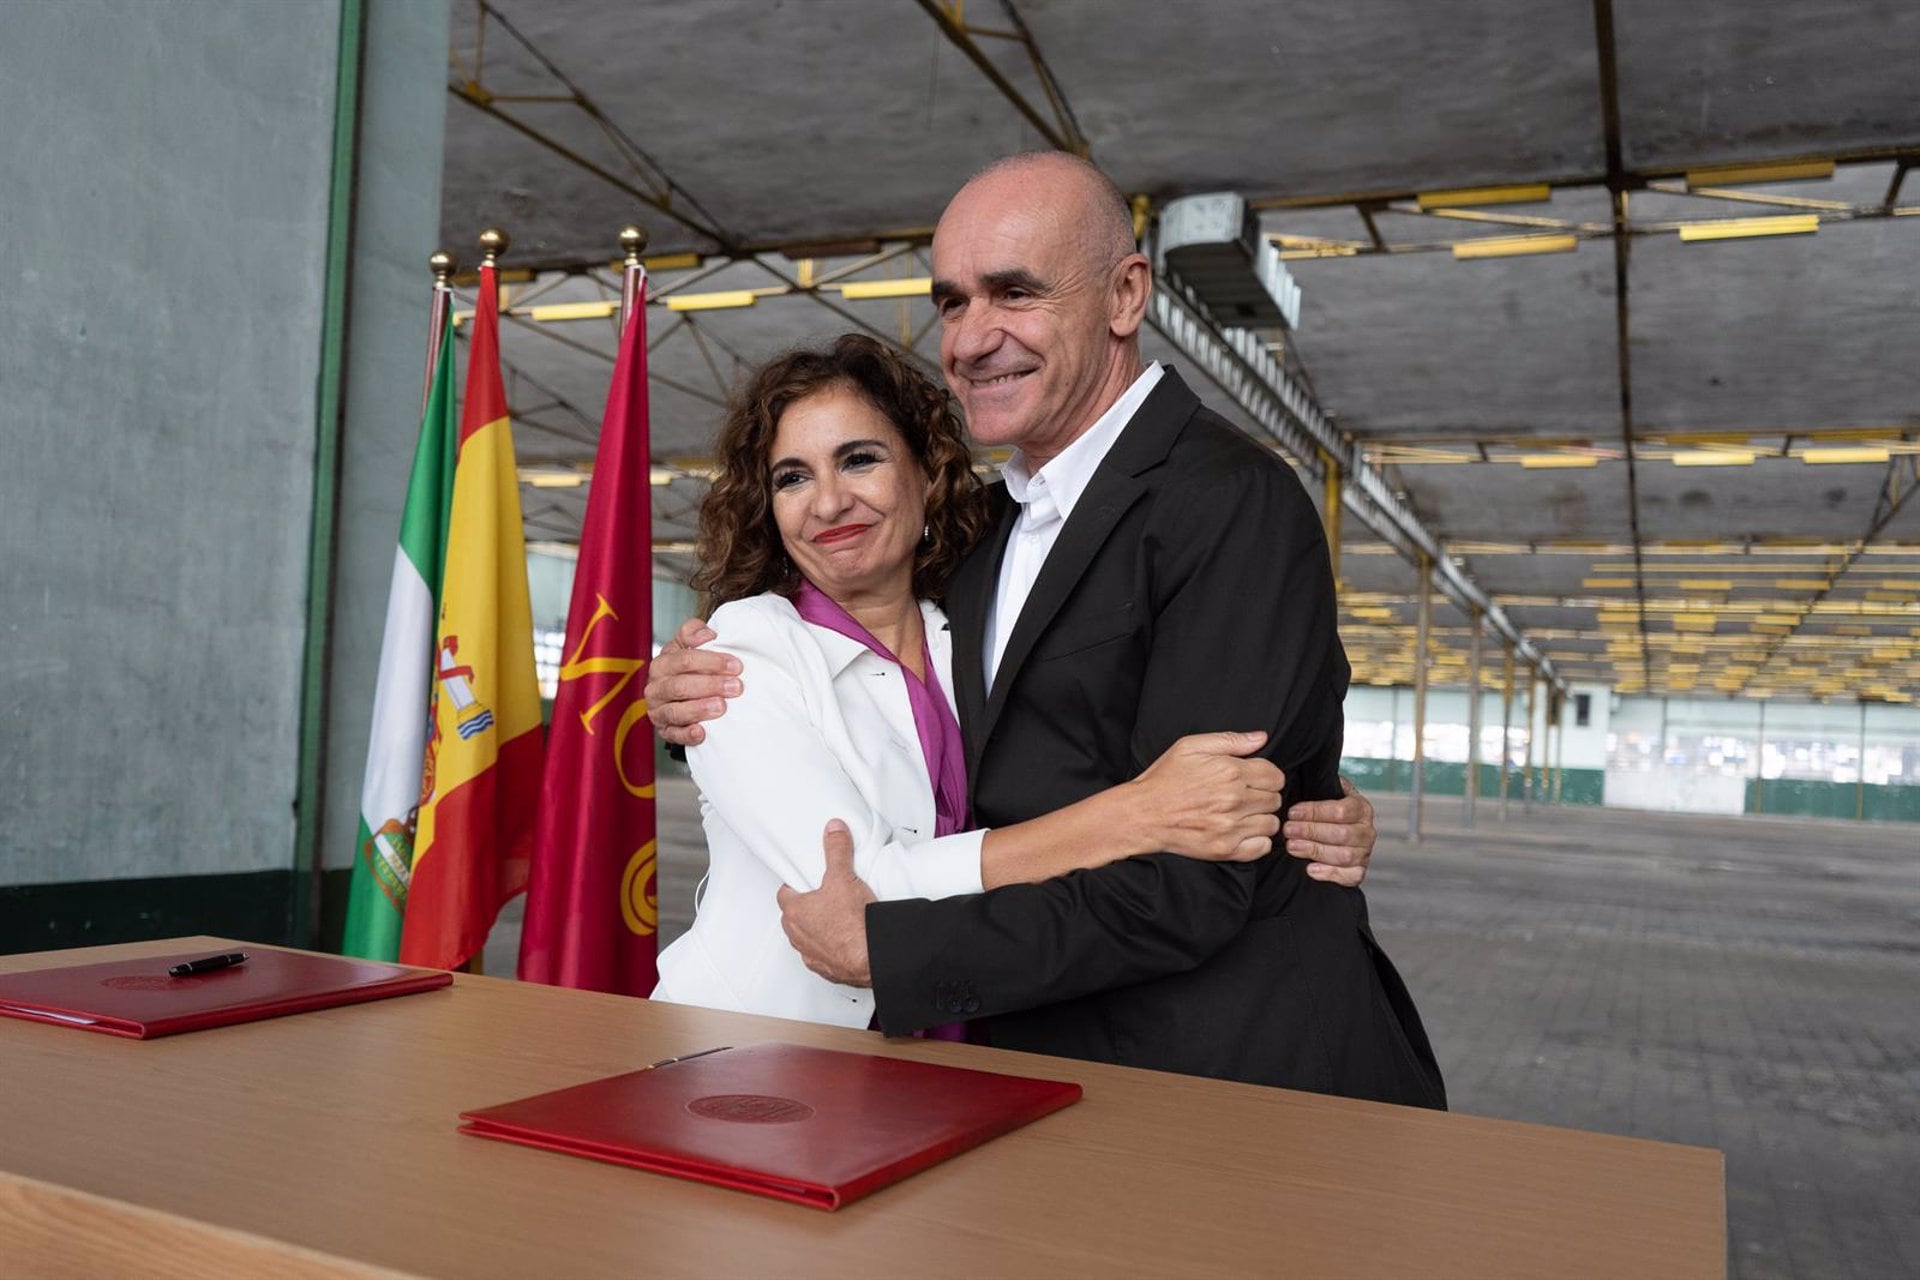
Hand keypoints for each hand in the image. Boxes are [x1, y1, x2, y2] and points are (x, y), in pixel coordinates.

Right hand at [643, 616, 742, 746]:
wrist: (686, 693)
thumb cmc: (692, 667)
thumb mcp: (690, 645)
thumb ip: (694, 632)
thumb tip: (707, 634)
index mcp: (662, 664)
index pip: (683, 660)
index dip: (711, 661)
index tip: (735, 666)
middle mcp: (656, 687)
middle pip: (680, 686)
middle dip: (710, 685)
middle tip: (735, 687)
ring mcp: (659, 710)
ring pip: (675, 711)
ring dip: (699, 709)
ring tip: (721, 707)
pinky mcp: (665, 730)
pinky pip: (673, 735)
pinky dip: (687, 734)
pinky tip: (701, 732)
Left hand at [776, 820, 876, 986]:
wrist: (869, 957)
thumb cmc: (852, 925)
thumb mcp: (843, 877)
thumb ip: (837, 850)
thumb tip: (834, 831)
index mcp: (795, 912)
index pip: (785, 894)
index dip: (794, 886)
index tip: (803, 881)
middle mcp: (798, 935)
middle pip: (794, 917)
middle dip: (805, 907)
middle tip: (822, 897)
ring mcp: (811, 954)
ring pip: (805, 939)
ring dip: (815, 930)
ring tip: (835, 919)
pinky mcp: (827, 969)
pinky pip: (822, 957)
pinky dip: (830, 949)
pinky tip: (844, 941)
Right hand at [1126, 731, 1284, 861]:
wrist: (1142, 814)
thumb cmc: (1164, 779)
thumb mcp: (1190, 747)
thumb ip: (1229, 740)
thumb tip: (1261, 737)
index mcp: (1230, 771)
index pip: (1275, 776)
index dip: (1267, 776)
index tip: (1254, 779)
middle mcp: (1235, 800)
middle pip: (1276, 799)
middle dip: (1264, 795)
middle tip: (1246, 796)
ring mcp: (1231, 827)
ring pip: (1272, 823)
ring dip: (1262, 818)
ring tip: (1244, 814)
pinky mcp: (1225, 849)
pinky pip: (1262, 847)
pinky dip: (1257, 841)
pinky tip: (1243, 831)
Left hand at [1283, 777, 1375, 886]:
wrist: (1337, 834)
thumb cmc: (1327, 812)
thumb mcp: (1327, 793)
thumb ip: (1321, 784)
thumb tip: (1302, 772)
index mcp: (1360, 808)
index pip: (1342, 810)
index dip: (1315, 811)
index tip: (1293, 812)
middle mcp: (1367, 831)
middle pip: (1342, 834)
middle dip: (1311, 831)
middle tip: (1287, 830)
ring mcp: (1365, 852)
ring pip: (1344, 855)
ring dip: (1315, 850)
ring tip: (1292, 846)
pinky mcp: (1359, 872)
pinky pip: (1350, 876)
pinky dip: (1330, 874)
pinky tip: (1310, 869)